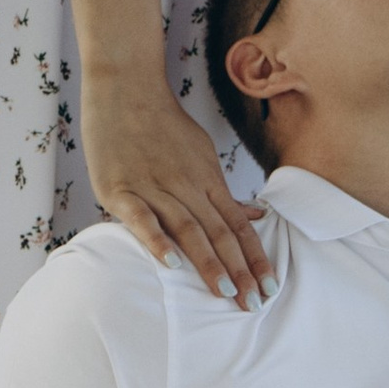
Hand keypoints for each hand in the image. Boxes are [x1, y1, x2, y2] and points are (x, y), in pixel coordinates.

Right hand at [81, 74, 273, 305]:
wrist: (125, 84)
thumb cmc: (163, 123)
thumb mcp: (201, 153)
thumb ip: (223, 190)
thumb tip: (256, 215)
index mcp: (206, 179)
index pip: (237, 225)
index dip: (254, 257)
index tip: (269, 287)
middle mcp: (185, 185)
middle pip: (218, 232)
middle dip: (239, 270)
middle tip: (254, 303)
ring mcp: (152, 186)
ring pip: (187, 229)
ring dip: (207, 262)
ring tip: (224, 292)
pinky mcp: (119, 188)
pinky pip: (141, 218)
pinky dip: (156, 240)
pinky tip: (171, 264)